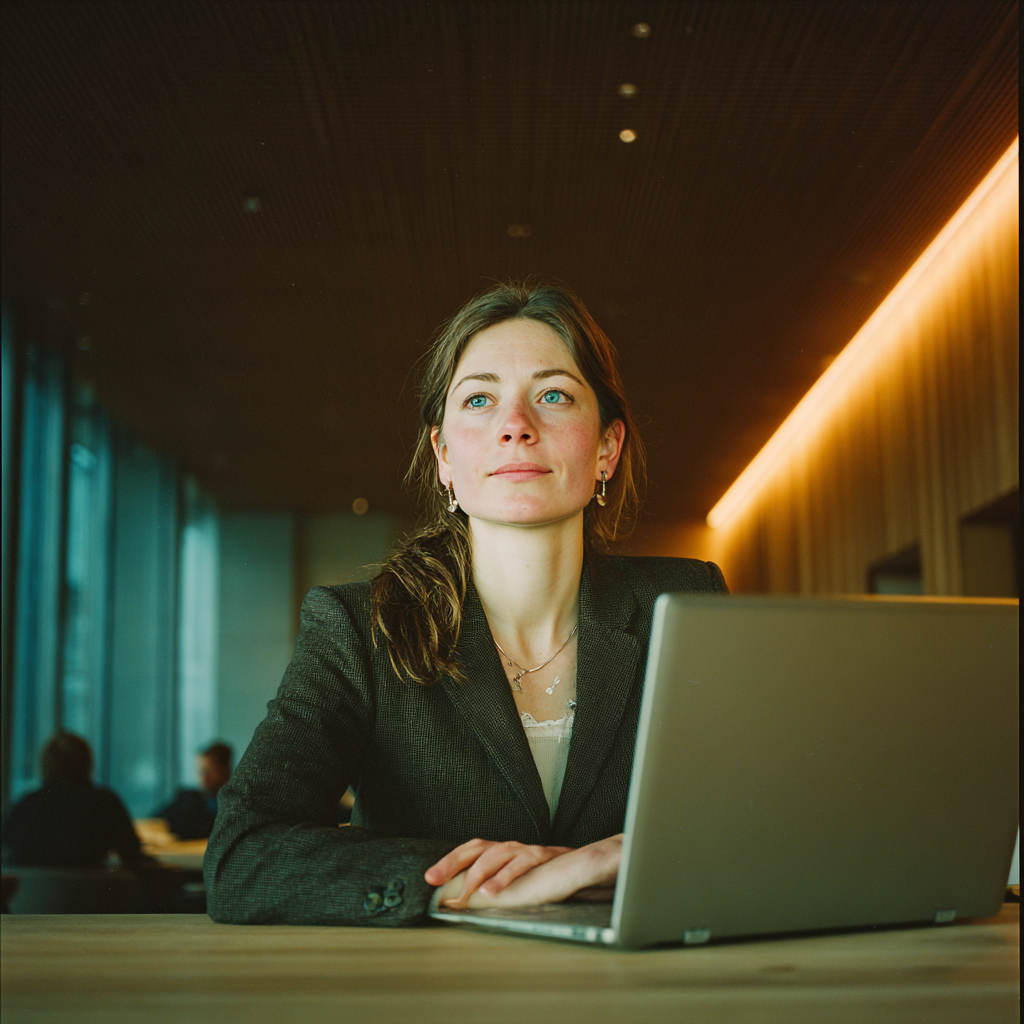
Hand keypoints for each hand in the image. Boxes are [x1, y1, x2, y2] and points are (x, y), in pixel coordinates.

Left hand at [426, 834, 622, 908]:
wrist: (593, 866)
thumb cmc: (556, 878)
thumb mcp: (522, 885)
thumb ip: (501, 890)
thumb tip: (469, 904)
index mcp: (507, 852)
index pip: (473, 849)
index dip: (451, 860)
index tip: (430, 878)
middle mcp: (515, 847)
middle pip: (478, 845)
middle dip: (453, 861)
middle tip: (433, 879)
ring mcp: (530, 850)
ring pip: (497, 852)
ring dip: (476, 873)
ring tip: (462, 894)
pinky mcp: (546, 857)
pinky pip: (522, 863)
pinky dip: (504, 877)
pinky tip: (491, 893)